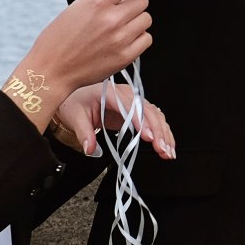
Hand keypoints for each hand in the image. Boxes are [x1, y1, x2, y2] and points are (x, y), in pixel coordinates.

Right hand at [9, 0, 155, 128]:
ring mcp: (120, 38)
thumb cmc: (61, 37)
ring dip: (136, 22)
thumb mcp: (79, 6)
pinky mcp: (125, 56)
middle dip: (133, 3)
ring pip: (146, 19)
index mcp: (98, 0)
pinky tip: (122, 41)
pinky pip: (147, 39)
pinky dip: (138, 39)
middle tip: (119, 12)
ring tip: (118, 29)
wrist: (52, 69)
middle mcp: (111, 18)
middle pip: (143, 0)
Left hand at [51, 81, 175, 159]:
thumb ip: (84, 133)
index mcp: (111, 93)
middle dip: (157, 132)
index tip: (148, 136)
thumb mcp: (75, 117)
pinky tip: (168, 146)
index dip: (141, 122)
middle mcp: (126, 95)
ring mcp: (134, 102)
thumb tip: (90, 148)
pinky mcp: (137, 111)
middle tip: (162, 149)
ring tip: (168, 152)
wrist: (77, 98)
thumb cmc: (76, 103)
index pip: (131, 107)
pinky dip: (163, 133)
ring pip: (155, 116)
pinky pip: (154, 120)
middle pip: (148, 112)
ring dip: (164, 134)